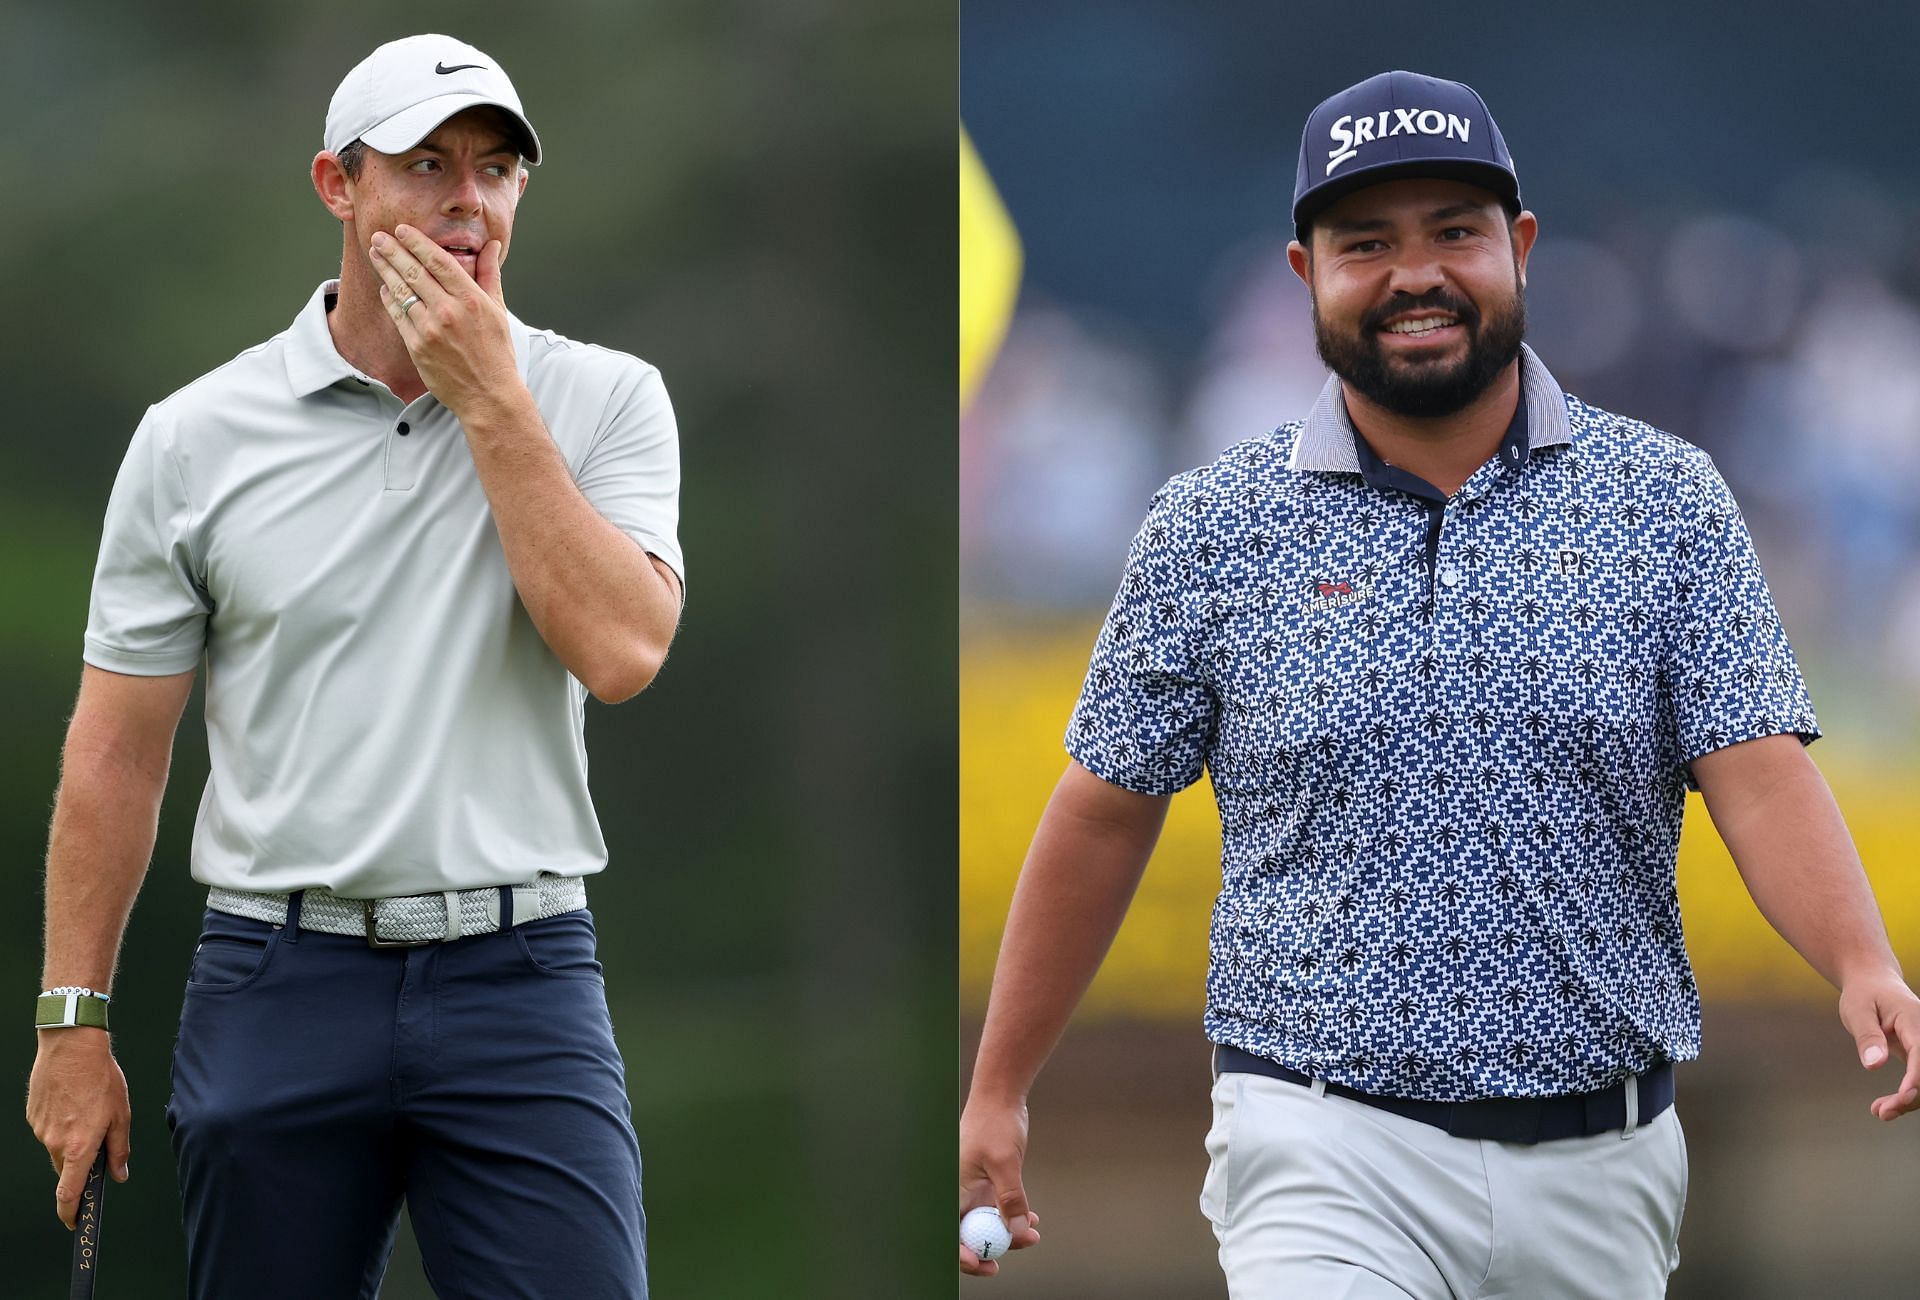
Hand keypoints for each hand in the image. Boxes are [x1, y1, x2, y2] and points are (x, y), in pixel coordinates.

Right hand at [26, 1029, 131, 1228]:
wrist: (71, 1048)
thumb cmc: (100, 1077)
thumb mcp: (121, 1114)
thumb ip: (119, 1149)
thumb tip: (119, 1174)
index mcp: (79, 1146)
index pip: (69, 1193)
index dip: (71, 1212)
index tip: (75, 1222)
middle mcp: (55, 1143)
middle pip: (65, 1169)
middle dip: (80, 1164)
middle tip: (96, 1141)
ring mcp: (41, 1130)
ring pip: (57, 1148)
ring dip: (72, 1140)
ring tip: (87, 1110)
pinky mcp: (33, 1117)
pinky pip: (48, 1130)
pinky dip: (62, 1124)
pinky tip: (74, 1102)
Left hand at [368, 224, 521, 420]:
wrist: (488, 395)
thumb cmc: (497, 353)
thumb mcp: (498, 310)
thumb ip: (490, 275)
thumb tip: (491, 245)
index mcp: (471, 300)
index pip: (438, 261)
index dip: (417, 242)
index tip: (403, 230)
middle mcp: (449, 312)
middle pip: (414, 272)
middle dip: (393, 251)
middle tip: (378, 236)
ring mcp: (430, 330)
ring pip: (402, 292)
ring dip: (385, 270)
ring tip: (375, 255)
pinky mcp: (417, 348)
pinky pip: (398, 317)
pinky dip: (390, 299)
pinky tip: (384, 287)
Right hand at [958, 1096, 1041, 1276]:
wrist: (1000, 1097)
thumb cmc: (994, 1124)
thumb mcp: (1004, 1162)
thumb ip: (1010, 1198)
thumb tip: (1017, 1230)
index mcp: (953, 1190)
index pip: (951, 1233)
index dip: (964, 1254)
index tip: (986, 1265)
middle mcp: (961, 1192)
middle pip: (970, 1232)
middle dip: (991, 1247)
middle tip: (1014, 1252)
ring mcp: (975, 1188)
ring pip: (988, 1223)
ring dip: (1008, 1232)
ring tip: (1033, 1232)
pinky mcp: (989, 1183)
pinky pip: (999, 1209)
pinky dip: (1014, 1217)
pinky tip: (1032, 1219)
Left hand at [1837, 971, 1919, 1119]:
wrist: (1873, 982)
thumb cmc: (1864, 994)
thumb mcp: (1857, 1010)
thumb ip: (1867, 1037)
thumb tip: (1874, 1065)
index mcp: (1915, 1019)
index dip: (1915, 1078)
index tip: (1902, 1097)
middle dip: (1912, 1096)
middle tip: (1881, 1112)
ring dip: (1909, 1100)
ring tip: (1879, 1112)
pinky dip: (1907, 1095)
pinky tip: (1884, 1107)